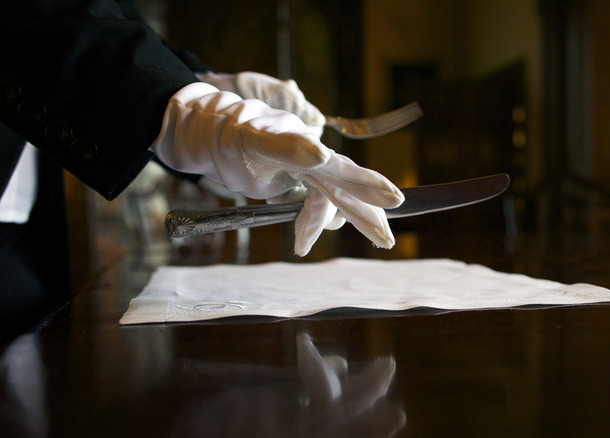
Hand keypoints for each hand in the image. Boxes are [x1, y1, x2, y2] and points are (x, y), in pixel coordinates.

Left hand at [152, 83, 402, 255]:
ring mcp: (307, 172)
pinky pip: (314, 204)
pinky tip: (301, 239)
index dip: (367, 186)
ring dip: (321, 223)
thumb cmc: (236, 134)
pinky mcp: (298, 182)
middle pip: (345, 189)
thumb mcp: (258, 140)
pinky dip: (310, 223)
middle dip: (365, 215)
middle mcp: (315, 159)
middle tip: (386, 240)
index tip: (394, 200)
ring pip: (329, 201)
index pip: (342, 171)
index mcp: (309, 148)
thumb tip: (322, 155)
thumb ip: (290, 147)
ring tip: (302, 243)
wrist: (214, 135)